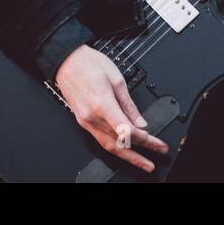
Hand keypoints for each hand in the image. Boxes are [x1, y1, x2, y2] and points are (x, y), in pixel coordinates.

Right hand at [55, 45, 168, 172]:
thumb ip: (129, 105)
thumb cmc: (89, 64)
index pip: (126, 131)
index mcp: (102, 104)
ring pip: (108, 146)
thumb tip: (141, 122)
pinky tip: (124, 149)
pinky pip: (100, 139)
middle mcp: (92, 117)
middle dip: (138, 156)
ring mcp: (85, 121)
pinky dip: (114, 146)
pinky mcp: (82, 121)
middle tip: (152, 163)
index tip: (156, 143)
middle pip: (118, 144)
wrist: (66, 60)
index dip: (144, 140)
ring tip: (141, 161)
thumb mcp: (117, 79)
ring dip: (126, 156)